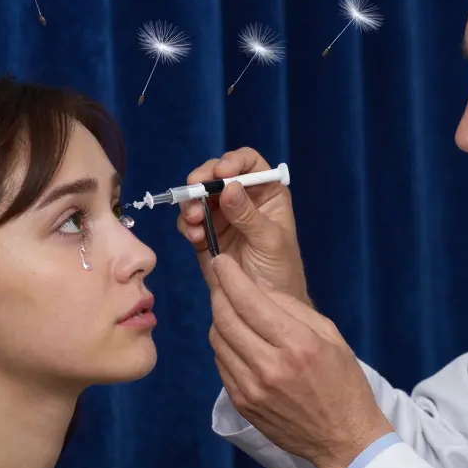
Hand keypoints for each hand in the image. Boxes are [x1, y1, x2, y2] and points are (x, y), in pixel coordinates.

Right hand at [176, 147, 309, 303]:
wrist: (264, 306)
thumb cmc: (280, 271)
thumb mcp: (269, 241)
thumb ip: (248, 215)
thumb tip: (229, 188)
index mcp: (267, 193)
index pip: (249, 163)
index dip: (233, 162)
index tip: (221, 172)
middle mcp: (242, 199)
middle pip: (216, 174)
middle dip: (203, 179)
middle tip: (194, 189)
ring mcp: (221, 216)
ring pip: (198, 195)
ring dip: (191, 203)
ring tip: (194, 220)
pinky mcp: (205, 235)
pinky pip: (189, 221)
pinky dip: (186, 225)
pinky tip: (195, 237)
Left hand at [208, 254, 393, 467]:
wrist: (344, 438)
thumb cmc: (343, 383)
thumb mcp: (330, 336)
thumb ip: (292, 308)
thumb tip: (257, 287)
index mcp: (298, 345)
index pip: (249, 301)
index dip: (230, 276)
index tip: (222, 261)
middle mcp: (271, 366)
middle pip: (225, 318)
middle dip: (219, 293)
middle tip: (221, 281)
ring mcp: (253, 388)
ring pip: (218, 340)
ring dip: (219, 319)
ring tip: (231, 309)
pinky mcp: (243, 404)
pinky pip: (221, 364)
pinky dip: (224, 345)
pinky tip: (237, 340)